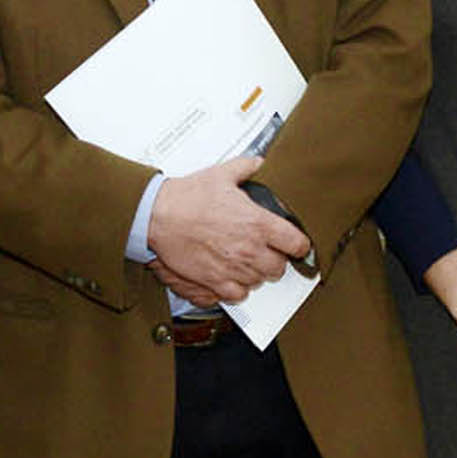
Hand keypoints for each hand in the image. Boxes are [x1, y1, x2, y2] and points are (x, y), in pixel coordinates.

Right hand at [147, 155, 308, 305]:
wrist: (158, 216)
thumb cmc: (187, 197)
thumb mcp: (221, 174)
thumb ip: (247, 168)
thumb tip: (259, 163)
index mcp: (257, 223)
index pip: (297, 243)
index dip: (299, 244)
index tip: (295, 243)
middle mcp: (249, 248)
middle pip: (280, 267)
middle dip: (276, 260)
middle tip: (267, 251)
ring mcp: (233, 267)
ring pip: (260, 281)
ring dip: (257, 273)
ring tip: (247, 261)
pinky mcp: (214, 281)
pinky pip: (238, 294)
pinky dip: (238, 288)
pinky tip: (233, 276)